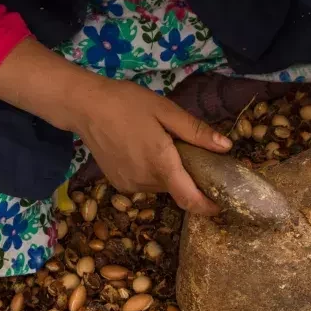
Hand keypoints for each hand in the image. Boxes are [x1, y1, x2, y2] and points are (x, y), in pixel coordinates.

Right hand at [0, 38, 229, 213]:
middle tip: (193, 154)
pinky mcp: (119, 184)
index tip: (223, 203)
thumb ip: (196, 132)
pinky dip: (154, 174)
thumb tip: (226, 147)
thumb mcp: (165, 111)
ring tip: (165, 147)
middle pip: (178, 190)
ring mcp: (130, 185)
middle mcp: (145, 181)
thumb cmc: (126, 103)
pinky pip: (147, 184)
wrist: (83, 106)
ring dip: (171, 175)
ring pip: (163, 187)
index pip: (189, 199)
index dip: (208, 207)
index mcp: (160, 164)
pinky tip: (145, 152)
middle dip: (190, 178)